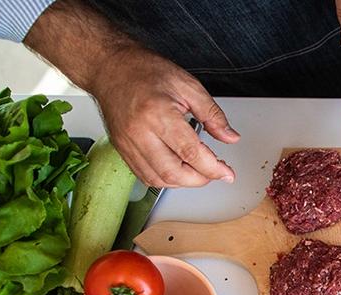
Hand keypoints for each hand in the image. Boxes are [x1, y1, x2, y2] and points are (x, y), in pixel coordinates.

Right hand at [89, 48, 238, 187]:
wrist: (110, 67)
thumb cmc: (145, 71)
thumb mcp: (188, 85)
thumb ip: (212, 114)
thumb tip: (230, 137)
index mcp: (158, 113)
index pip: (190, 153)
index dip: (213, 168)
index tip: (226, 173)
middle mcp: (139, 132)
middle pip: (174, 173)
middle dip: (200, 179)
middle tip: (214, 171)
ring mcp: (127, 143)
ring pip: (158, 180)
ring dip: (183, 182)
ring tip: (197, 170)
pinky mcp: (121, 149)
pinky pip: (144, 176)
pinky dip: (165, 179)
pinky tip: (177, 169)